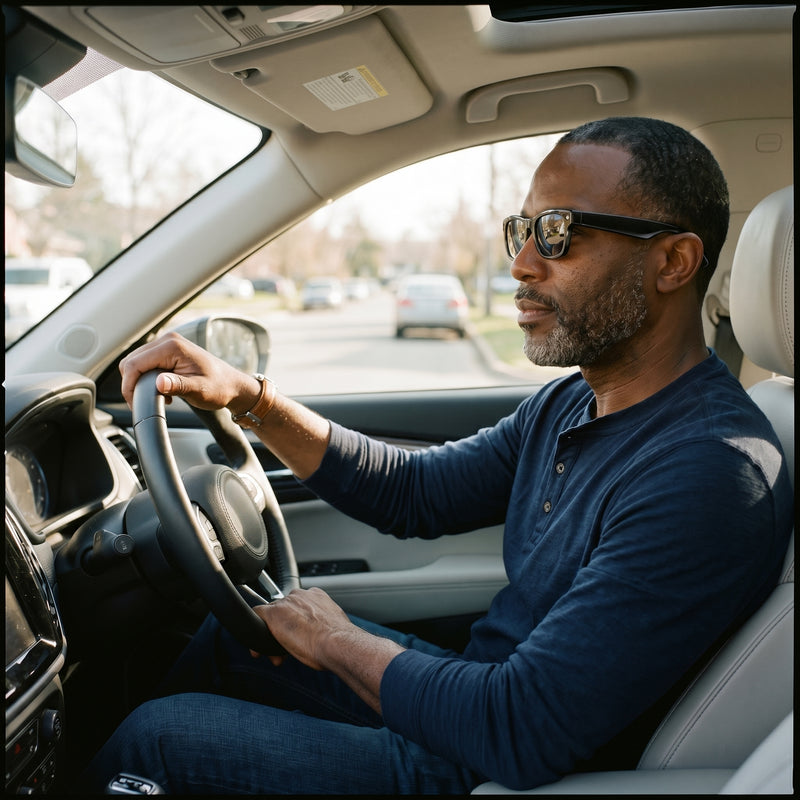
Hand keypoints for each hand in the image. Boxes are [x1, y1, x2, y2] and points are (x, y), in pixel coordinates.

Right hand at [119, 332, 257, 413]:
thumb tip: (159, 383)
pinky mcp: (167, 352)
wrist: (232, 385)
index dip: (129, 385)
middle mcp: (167, 341)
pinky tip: (162, 390)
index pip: (135, 364)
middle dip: (132, 384)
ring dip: (140, 382)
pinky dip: (147, 378)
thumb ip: (178, 386)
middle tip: (145, 403)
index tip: (134, 403)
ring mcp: (167, 345)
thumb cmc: (219, 387)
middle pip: (131, 362)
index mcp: (172, 346)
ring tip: (159, 397)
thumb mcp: (199, 390)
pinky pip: (146, 364)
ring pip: (136, 363)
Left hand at [250, 587, 353, 670]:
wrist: (337, 642)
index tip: (298, 637)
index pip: (298, 606)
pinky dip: (255, 630)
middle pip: (283, 610)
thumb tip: (326, 634)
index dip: (295, 623)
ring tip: (277, 656)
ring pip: (270, 615)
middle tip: (286, 651)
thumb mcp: (335, 626)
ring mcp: (286, 603)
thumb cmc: (340, 640)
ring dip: (271, 635)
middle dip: (282, 631)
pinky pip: (256, 615)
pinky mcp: (273, 613)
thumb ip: (326, 624)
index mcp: (317, 596)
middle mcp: (300, 595)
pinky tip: (257, 648)